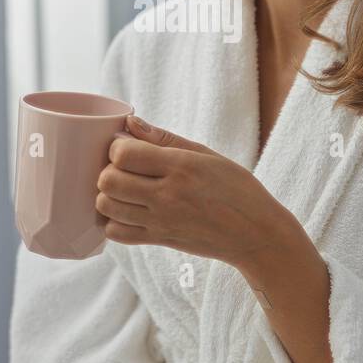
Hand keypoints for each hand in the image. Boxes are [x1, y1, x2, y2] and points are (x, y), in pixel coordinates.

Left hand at [95, 115, 302, 271]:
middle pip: (108, 181)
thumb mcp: (206, 154)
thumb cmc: (236, 188)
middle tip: (123, 169)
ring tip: (125, 189)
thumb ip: (163, 138)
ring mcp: (161, 221)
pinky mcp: (160, 240)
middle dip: (108, 170)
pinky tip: (127, 211)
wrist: (255, 233)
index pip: (123, 154)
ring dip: (108, 195)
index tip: (128, 147)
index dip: (117, 147)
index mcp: (180, 167)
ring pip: (107, 207)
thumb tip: (129, 121)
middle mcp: (167, 195)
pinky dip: (113, 222)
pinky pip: (117, 234)